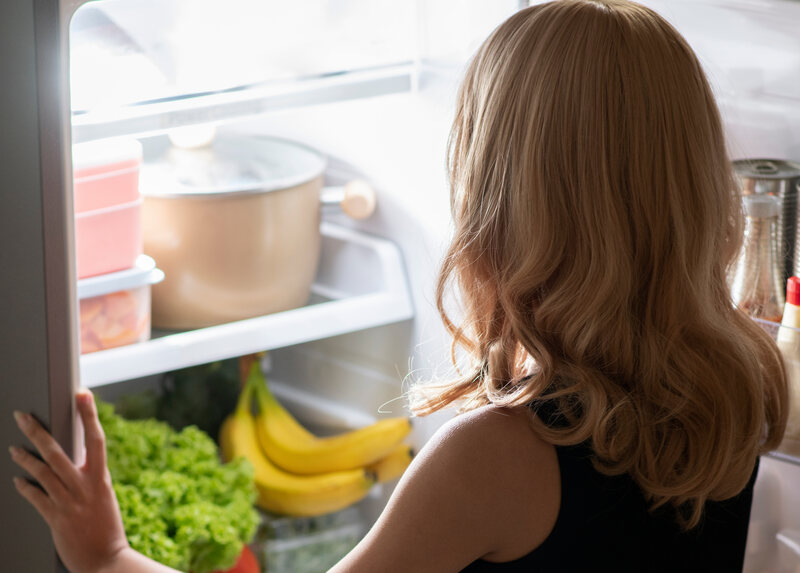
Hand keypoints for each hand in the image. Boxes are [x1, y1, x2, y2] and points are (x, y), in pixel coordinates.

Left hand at [10, 389, 129, 572]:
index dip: (89, 415)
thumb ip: (90, 479)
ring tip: (13, 448)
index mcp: (101, 478)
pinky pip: (35, 498)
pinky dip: (25, 487)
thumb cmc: (106, 528)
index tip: (83, 394)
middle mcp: (84, 487)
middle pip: (57, 452)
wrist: (106, 561)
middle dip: (37, 432)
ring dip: (24, 458)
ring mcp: (68, 502)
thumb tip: (76, 461)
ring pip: (41, 472)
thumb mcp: (104, 497)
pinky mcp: (55, 519)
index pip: (96, 439)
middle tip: (23, 416)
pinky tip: (18, 480)